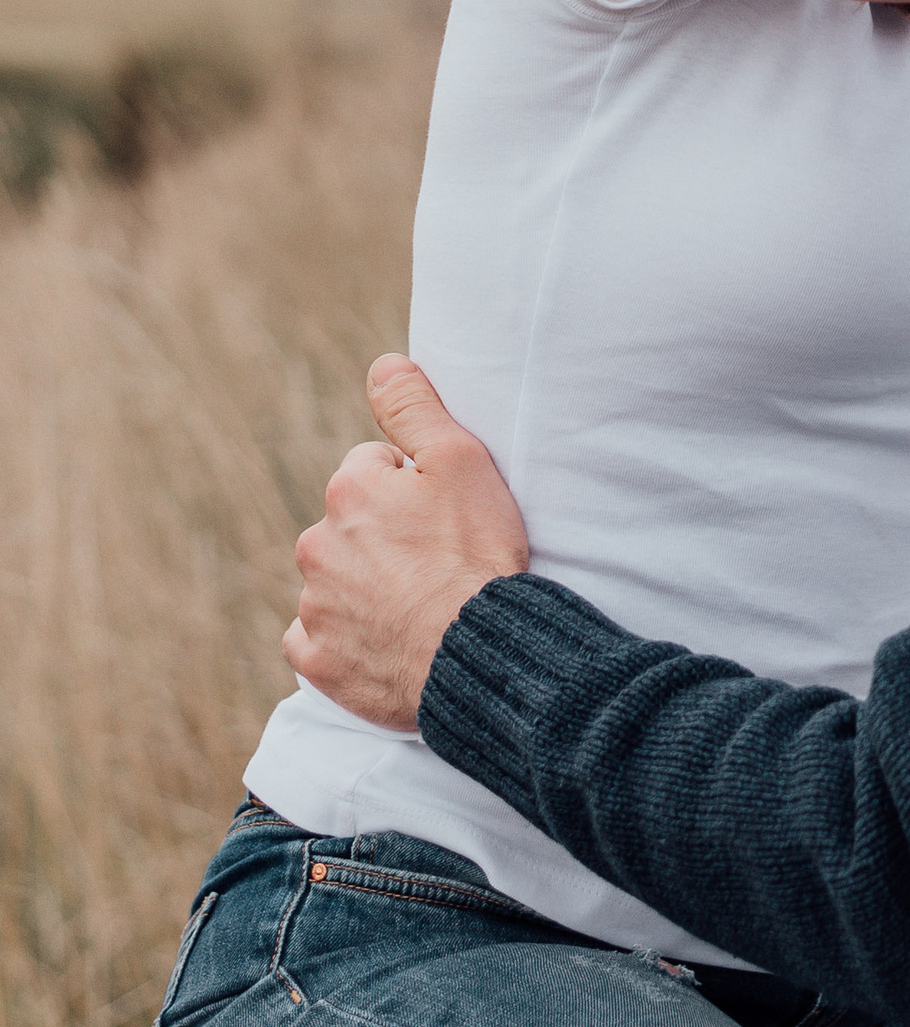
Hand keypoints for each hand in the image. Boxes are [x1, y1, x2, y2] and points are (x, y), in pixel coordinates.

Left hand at [283, 358, 530, 729]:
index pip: (375, 469)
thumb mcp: (461, 460)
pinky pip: (317, 640)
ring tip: (420, 604)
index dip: (416, 490)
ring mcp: (314, 606)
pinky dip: (344, 638)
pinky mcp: (318, 661)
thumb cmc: (476, 553)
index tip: (446, 517)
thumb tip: (382, 365)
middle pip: (351, 526)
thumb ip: (414, 407)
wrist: (477, 651)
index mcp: (349, 490)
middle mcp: (316, 544)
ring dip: (366, 586)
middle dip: (384, 537)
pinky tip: (384, 640)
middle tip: (437, 561)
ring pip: (336, 581)